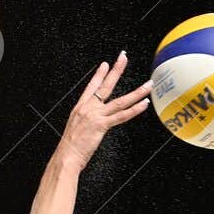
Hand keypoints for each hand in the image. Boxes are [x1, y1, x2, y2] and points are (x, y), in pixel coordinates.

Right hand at [56, 53, 152, 171]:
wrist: (66, 156)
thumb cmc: (69, 148)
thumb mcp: (75, 129)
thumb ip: (84, 122)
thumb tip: (91, 124)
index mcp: (80, 108)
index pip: (91, 87)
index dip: (99, 75)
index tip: (106, 65)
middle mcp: (88, 108)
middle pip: (106, 86)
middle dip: (116, 70)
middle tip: (123, 57)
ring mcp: (96, 116)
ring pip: (120, 101)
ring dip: (137, 92)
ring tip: (148, 84)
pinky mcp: (101, 125)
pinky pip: (122, 116)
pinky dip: (134, 110)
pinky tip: (143, 104)